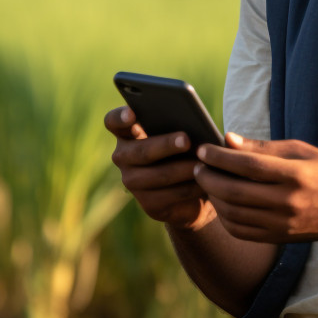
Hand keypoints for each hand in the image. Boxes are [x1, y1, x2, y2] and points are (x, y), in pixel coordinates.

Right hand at [104, 105, 215, 230]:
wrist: (192, 188)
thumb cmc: (186, 149)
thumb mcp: (184, 132)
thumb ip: (181, 124)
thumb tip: (193, 122)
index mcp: (128, 132)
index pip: (113, 122)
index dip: (120, 117)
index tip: (132, 113)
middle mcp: (124, 156)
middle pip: (140, 151)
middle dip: (165, 145)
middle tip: (186, 140)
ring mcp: (132, 181)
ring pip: (157, 175)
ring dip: (182, 169)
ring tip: (201, 163)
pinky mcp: (148, 204)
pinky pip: (170, 195)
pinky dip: (189, 187)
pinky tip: (203, 182)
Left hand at [193, 133, 317, 247]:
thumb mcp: (301, 150)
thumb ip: (263, 147)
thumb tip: (228, 139)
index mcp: (295, 175)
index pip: (248, 166)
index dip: (220, 157)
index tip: (203, 149)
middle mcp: (287, 202)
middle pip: (235, 192)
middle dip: (209, 177)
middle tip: (197, 166)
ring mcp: (281, 223)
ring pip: (233, 213)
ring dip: (213, 197)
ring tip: (207, 181)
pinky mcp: (277, 237)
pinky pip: (240, 230)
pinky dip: (224, 216)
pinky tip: (221, 202)